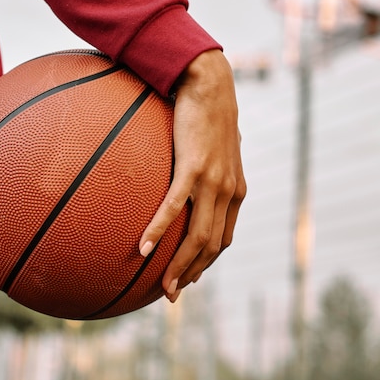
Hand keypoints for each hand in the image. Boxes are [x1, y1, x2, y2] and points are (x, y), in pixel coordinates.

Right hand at [139, 49, 246, 301]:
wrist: (211, 86)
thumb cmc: (208, 115)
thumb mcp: (216, 148)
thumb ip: (210, 168)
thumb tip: (192, 178)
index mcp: (235, 191)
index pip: (223, 237)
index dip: (207, 261)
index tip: (190, 277)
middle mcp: (229, 192)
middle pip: (212, 246)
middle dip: (193, 274)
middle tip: (173, 294)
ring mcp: (213, 181)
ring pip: (198, 236)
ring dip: (180, 266)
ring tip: (163, 288)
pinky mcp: (194, 168)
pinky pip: (174, 206)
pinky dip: (159, 231)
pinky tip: (143, 248)